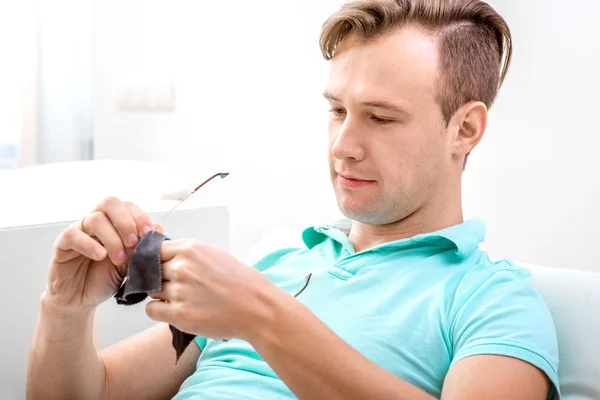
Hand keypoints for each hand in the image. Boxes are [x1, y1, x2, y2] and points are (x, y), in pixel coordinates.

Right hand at [45, 196, 161, 310]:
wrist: (80, 299)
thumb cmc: (105, 278)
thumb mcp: (130, 264)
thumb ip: (142, 248)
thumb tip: (159, 228)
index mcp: (114, 223)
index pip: (127, 206)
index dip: (140, 216)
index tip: (148, 234)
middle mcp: (96, 222)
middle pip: (110, 203)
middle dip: (126, 221)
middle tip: (134, 243)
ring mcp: (79, 230)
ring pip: (95, 218)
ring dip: (112, 238)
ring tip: (119, 259)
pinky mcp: (63, 244)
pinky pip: (74, 235)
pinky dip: (90, 244)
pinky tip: (100, 256)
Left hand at [145, 240, 277, 340]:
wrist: (257, 307)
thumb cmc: (241, 283)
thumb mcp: (214, 255)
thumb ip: (189, 255)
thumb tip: (164, 259)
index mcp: (191, 249)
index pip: (155, 251)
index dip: (157, 262)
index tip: (162, 269)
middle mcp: (182, 267)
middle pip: (151, 272)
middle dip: (161, 279)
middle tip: (178, 288)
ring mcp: (179, 291)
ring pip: (152, 291)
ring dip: (161, 296)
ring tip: (183, 300)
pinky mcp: (179, 314)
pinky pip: (152, 310)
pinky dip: (159, 311)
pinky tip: (175, 311)